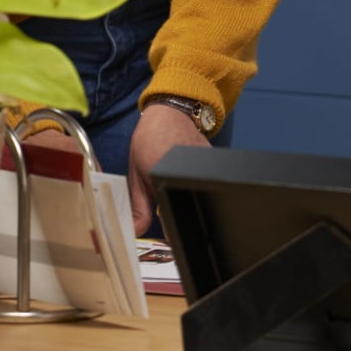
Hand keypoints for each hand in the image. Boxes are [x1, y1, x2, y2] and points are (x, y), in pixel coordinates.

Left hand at [128, 101, 209, 233]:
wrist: (171, 112)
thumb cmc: (149, 139)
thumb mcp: (137, 174)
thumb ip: (139, 206)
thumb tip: (137, 232)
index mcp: (165, 175)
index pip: (174, 215)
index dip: (173, 231)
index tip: (171, 238)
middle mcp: (189, 172)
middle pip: (190, 207)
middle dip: (181, 216)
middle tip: (172, 214)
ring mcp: (205, 166)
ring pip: (198, 194)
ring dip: (189, 199)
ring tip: (179, 191)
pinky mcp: (214, 163)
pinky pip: (205, 182)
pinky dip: (197, 185)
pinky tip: (189, 178)